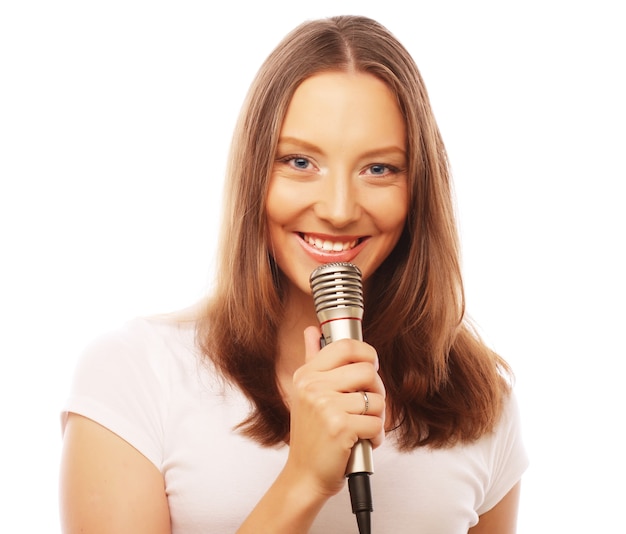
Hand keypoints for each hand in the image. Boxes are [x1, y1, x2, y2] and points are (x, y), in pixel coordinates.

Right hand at [285, 326, 384, 498]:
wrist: (305, 475)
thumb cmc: (311, 434)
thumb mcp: (306, 393)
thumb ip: (312, 358)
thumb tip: (312, 330)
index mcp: (307, 374)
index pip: (346, 346)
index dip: (367, 353)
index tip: (370, 366)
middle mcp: (313, 387)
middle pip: (368, 370)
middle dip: (376, 390)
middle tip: (367, 405)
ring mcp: (325, 406)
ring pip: (376, 399)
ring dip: (377, 417)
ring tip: (361, 427)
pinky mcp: (340, 427)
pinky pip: (376, 422)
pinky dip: (375, 436)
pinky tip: (361, 441)